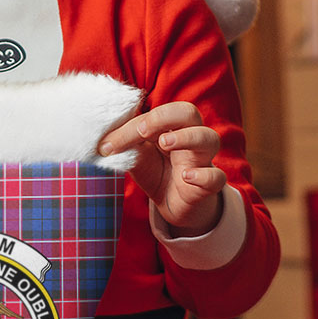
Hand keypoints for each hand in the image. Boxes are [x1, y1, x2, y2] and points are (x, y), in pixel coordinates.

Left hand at [98, 101, 225, 235]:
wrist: (173, 205)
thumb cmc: (157, 172)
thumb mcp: (137, 157)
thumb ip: (125, 145)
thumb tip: (101, 140)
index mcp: (171, 126)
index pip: (156, 114)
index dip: (132, 126)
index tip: (108, 145)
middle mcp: (190, 137)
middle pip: (189, 112)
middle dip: (165, 117)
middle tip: (142, 131)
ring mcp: (202, 160)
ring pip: (209, 138)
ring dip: (187, 137)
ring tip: (165, 143)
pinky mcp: (209, 185)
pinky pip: (216, 177)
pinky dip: (204, 175)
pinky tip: (186, 176)